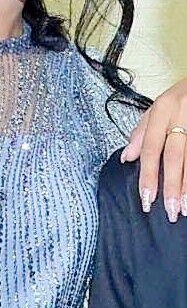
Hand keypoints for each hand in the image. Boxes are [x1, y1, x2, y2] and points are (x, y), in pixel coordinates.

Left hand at [121, 77, 186, 219]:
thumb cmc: (180, 96)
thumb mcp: (158, 107)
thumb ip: (142, 132)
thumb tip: (127, 157)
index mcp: (163, 109)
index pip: (152, 148)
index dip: (149, 175)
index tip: (147, 199)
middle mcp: (181, 114)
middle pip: (174, 156)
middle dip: (171, 185)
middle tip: (169, 210)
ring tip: (184, 208)